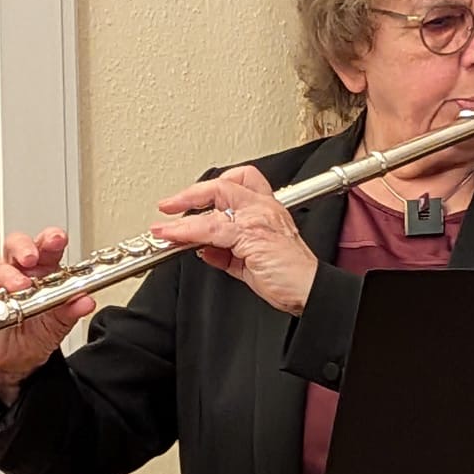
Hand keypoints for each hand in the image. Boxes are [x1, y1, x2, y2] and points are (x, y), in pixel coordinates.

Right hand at [0, 227, 95, 404]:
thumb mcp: (59, 323)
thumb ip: (72, 310)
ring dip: (10, 276)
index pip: (47, 247)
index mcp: (44, 270)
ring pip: (0, 267)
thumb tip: (86, 301)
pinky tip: (3, 303)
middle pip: (18, 246)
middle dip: (24, 247)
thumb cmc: (35, 334)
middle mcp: (21, 271)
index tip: (57, 239)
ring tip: (20, 287)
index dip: (51, 239)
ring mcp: (0, 282)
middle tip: (31, 257)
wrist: (14, 361)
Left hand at [151, 167, 317, 316]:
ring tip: (164, 228)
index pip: (236, 182)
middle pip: (222, 184)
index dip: (207, 189)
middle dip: (190, 193)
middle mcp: (263, 208)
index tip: (185, 202)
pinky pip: (212, 229)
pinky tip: (176, 238)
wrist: (309, 291)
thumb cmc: (289, 277)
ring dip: (182, 217)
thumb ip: (227, 254)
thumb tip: (204, 249)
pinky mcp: (251, 235)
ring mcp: (258, 219)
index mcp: (266, 209)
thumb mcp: (250, 263)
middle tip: (168, 205)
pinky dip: (188, 232)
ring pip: (214, 204)